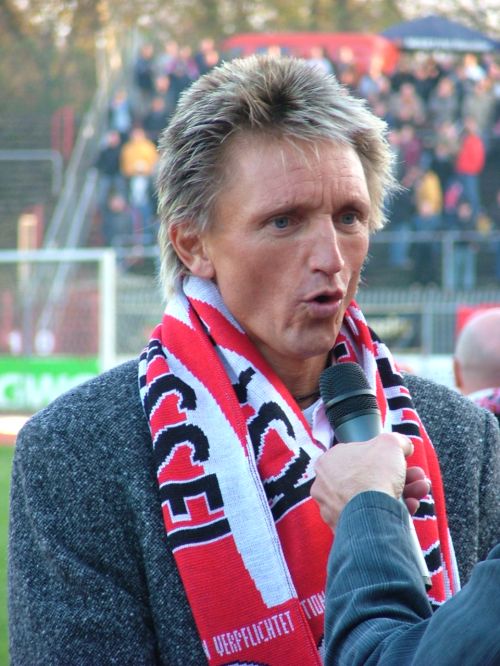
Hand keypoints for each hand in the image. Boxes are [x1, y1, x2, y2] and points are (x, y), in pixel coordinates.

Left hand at [311, 433, 427, 528]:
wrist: (371, 514)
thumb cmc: (373, 474)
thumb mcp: (390, 444)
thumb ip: (397, 441)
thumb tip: (403, 445)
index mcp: (329, 461)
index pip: (359, 455)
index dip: (384, 457)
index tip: (401, 460)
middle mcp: (327, 485)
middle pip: (370, 477)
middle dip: (400, 476)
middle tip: (417, 477)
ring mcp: (336, 509)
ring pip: (374, 497)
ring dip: (402, 492)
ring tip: (421, 490)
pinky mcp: (348, 528)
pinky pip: (373, 516)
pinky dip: (392, 511)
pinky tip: (410, 507)